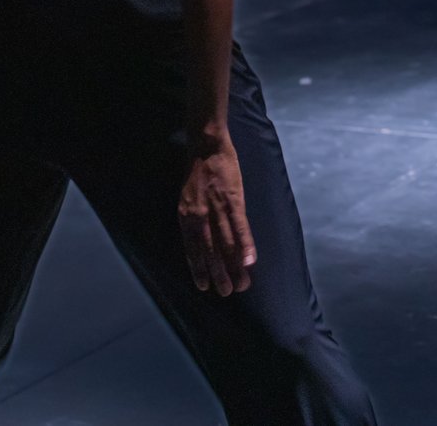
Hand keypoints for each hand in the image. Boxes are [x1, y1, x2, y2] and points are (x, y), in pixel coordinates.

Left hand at [178, 133, 255, 295]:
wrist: (206, 145)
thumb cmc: (197, 169)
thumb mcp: (187, 196)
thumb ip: (193, 217)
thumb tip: (201, 236)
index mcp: (185, 216)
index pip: (193, 249)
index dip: (199, 269)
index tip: (205, 286)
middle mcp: (198, 217)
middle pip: (210, 252)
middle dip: (219, 274)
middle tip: (227, 292)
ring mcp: (216, 209)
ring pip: (226, 245)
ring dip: (234, 267)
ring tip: (242, 285)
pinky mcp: (233, 201)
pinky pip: (240, 228)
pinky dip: (245, 246)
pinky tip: (250, 262)